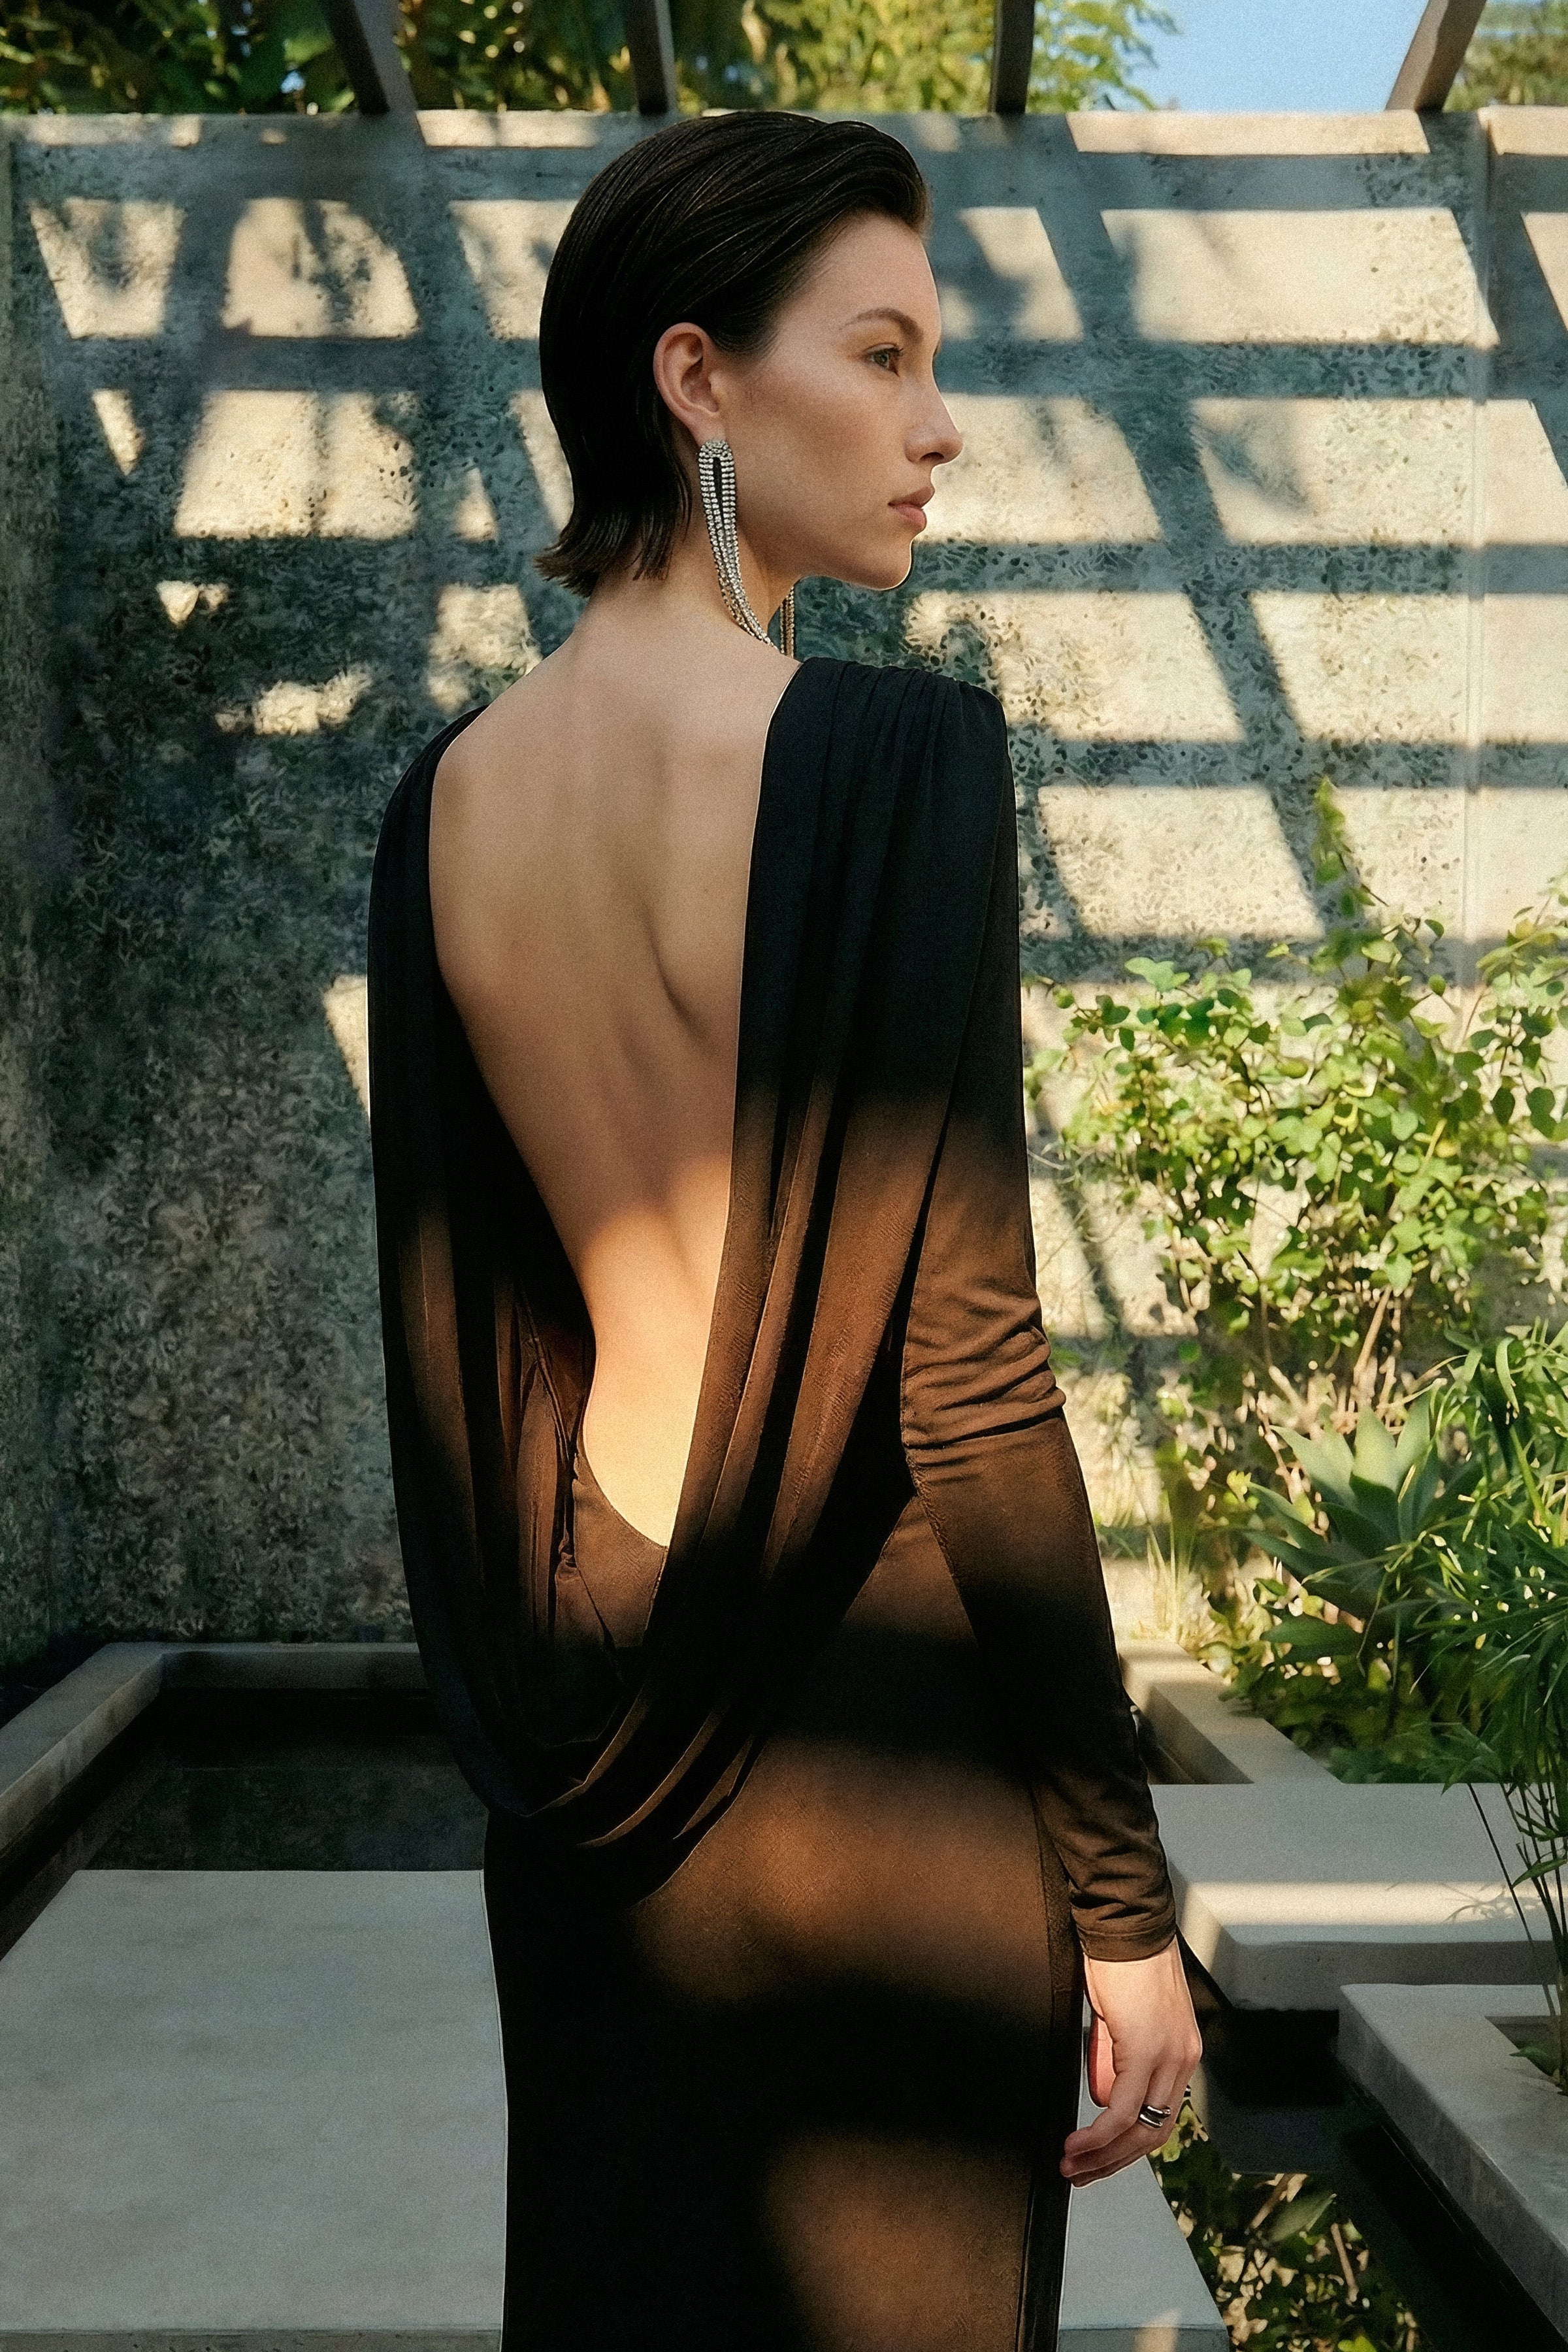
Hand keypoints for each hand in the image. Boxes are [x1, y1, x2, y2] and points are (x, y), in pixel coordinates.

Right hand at [1060, 1938, 1201, 2186]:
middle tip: (1083, 2174)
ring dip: (1103, 2156)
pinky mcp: (1144, 2050)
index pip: (1162, 2115)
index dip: (1130, 2144)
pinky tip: (1076, 2145)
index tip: (1099, 2157)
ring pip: (1140, 2129)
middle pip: (1154, 2132)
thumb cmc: (1119, 1960)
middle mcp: (1183, 2059)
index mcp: (1181, 2051)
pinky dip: (1098, 2135)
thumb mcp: (1119, 2019)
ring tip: (1073, 2167)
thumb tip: (1102, 2097)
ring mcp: (1168, 2057)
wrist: (1124, 1923)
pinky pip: (1121, 2109)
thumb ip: (1115, 2059)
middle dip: (1115, 2162)